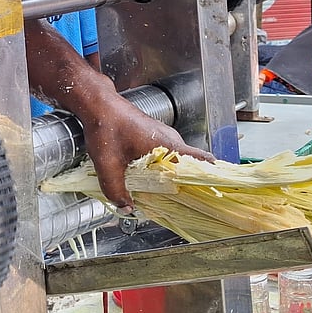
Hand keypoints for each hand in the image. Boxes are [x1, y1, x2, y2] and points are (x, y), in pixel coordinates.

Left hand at [80, 94, 213, 213]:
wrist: (98, 105)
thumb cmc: (106, 126)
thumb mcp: (108, 164)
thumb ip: (116, 189)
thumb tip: (126, 207)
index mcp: (167, 145)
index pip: (200, 160)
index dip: (209, 176)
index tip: (213, 191)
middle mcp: (170, 140)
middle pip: (186, 166)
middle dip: (183, 185)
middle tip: (179, 203)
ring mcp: (163, 137)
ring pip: (173, 162)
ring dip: (168, 177)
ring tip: (158, 193)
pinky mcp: (154, 137)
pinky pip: (164, 157)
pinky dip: (158, 169)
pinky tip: (144, 178)